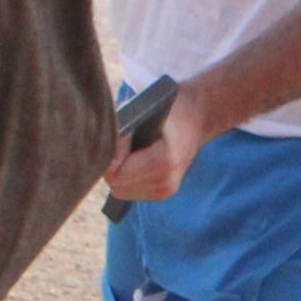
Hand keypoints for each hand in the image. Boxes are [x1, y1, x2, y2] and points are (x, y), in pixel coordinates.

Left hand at [101, 82, 217, 206]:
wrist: (198, 115)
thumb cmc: (168, 107)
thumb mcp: (143, 110)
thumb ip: (121, 131)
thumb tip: (102, 151)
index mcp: (165, 161)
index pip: (117, 172)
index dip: (110, 155)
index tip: (117, 137)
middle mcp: (167, 180)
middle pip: (116, 184)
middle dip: (112, 165)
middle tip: (122, 143)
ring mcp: (167, 189)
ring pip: (121, 191)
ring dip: (119, 173)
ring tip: (130, 152)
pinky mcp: (164, 193)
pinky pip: (130, 191)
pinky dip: (127, 178)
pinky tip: (136, 162)